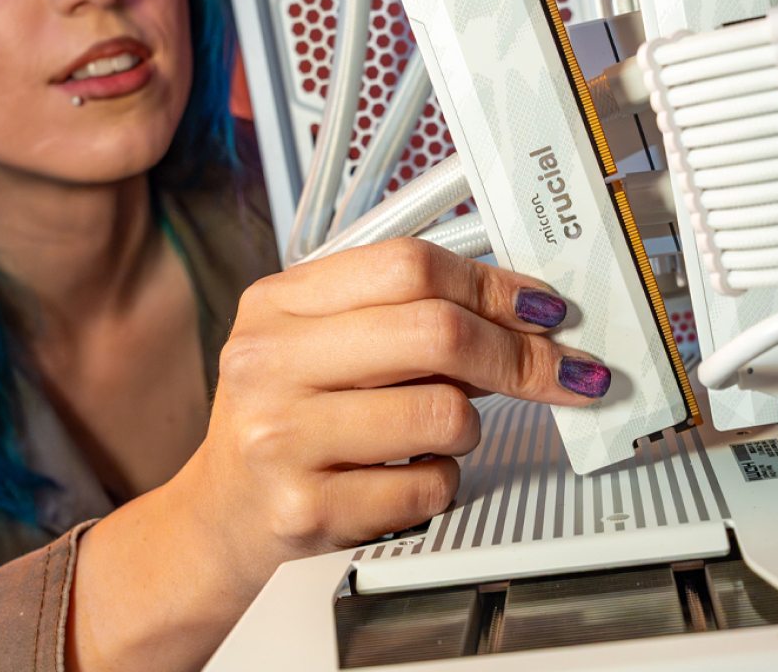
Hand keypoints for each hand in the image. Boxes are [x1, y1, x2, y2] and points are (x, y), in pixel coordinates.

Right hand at [66, 239, 609, 671]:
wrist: (222, 511)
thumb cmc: (286, 413)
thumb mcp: (317, 338)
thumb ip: (398, 311)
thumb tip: (517, 307)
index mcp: (278, 301)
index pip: (408, 265)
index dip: (492, 285)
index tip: (540, 307)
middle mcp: (270, 361)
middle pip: (436, 331)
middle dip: (518, 354)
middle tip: (555, 370)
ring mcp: (281, 437)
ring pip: (443, 412)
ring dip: (470, 425)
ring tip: (443, 429)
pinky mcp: (304, 509)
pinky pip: (428, 487)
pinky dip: (442, 481)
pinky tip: (410, 474)